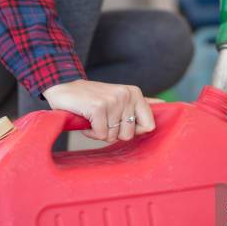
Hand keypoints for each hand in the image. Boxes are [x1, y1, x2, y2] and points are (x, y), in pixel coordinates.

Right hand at [43, 80, 160, 141]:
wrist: (63, 88)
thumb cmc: (93, 98)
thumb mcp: (119, 97)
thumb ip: (140, 103)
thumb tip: (163, 104)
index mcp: (135, 93)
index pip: (148, 126)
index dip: (132, 131)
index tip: (119, 123)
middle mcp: (126, 95)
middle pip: (129, 135)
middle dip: (113, 133)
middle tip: (102, 119)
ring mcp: (113, 101)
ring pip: (113, 137)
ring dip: (99, 132)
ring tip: (93, 118)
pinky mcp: (98, 108)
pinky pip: (100, 135)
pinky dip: (90, 132)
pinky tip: (86, 120)